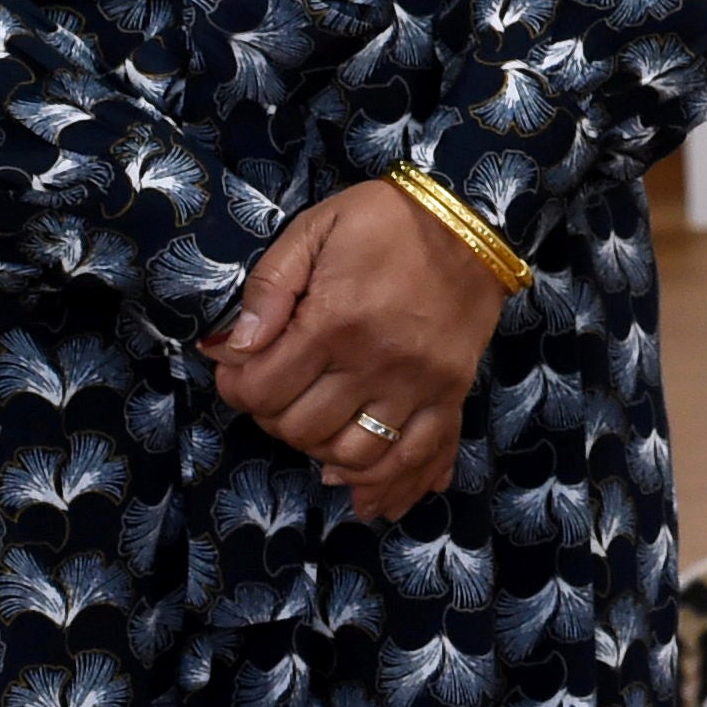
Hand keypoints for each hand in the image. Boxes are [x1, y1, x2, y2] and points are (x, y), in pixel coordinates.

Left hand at [200, 179, 509, 520]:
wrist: (475, 219)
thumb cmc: (387, 221)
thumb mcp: (317, 228)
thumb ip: (269, 285)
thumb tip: (231, 346)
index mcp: (336, 320)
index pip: (260, 390)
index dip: (234, 385)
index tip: (238, 367)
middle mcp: (377, 361)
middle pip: (300, 429)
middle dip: (274, 415)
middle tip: (279, 387)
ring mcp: (419, 383)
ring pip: (352, 455)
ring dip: (321, 449)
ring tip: (316, 420)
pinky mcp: (450, 392)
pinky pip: (418, 455)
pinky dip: (387, 482)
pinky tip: (360, 487)